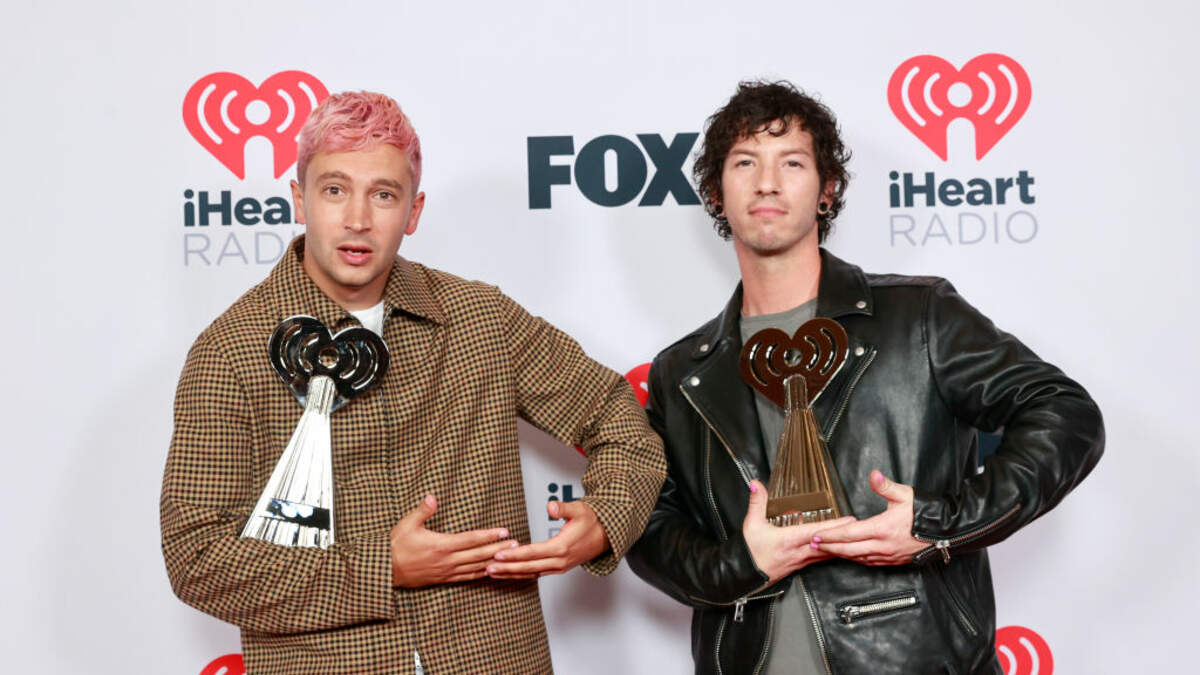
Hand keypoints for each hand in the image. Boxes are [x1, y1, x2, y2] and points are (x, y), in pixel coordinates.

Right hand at [390, 494, 517, 587]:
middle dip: (499, 549)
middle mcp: (447, 560)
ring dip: (493, 562)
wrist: (386, 572)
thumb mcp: (407, 524)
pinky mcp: (443, 579)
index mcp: (441, 545)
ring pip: (475, 568)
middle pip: (478, 555)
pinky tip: (490, 572)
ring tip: (509, 558)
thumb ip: (423, 511)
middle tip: (516, 545)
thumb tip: (432, 497)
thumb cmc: (396, 546)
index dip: (489, 535)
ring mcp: (446, 571)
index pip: (471, 539)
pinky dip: (480, 574)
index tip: (504, 531)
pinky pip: (466, 577)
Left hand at [485, 500, 609, 578]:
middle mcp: (559, 561)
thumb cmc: (591, 521)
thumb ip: (563, 508)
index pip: (532, 553)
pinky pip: (536, 574)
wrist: (605, 535)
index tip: (498, 555)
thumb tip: (550, 506)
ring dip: (511, 574)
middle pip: (528, 567)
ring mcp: (559, 567)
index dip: (514, 555)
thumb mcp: (579, 509)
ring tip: (492, 573)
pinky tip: (509, 574)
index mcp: (562, 547)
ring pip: (531, 573)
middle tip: (488, 568)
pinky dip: (521, 574)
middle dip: (507, 568)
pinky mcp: (557, 568)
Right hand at [742, 480, 854, 583]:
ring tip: (856, 538)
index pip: (816, 532)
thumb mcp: (751, 524)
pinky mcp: (801, 564)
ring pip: (827, 553)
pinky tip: (840, 551)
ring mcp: (802, 560)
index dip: (833, 527)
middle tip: (861, 527)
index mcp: (789, 540)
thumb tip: (756, 485)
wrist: (746, 574)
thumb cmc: (750, 551)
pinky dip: (833, 553)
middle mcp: (799, 551)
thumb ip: (756, 502)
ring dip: (841, 545)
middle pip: (827, 543)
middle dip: (844, 536)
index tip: (848, 521)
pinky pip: (822, 558)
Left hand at [811, 470, 925, 565]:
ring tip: (827, 550)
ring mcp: (888, 555)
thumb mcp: (905, 494)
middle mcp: (883, 546)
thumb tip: (874, 476)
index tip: (816, 536)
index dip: (830, 536)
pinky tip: (851, 555)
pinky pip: (870, 562)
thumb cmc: (926, 513)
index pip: (849, 534)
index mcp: (882, 529)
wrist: (947, 531)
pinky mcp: (894, 560)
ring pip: (858, 558)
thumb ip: (885, 486)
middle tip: (813, 545)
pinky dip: (856, 559)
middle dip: (828, 547)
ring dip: (841, 554)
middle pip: (848, 549)